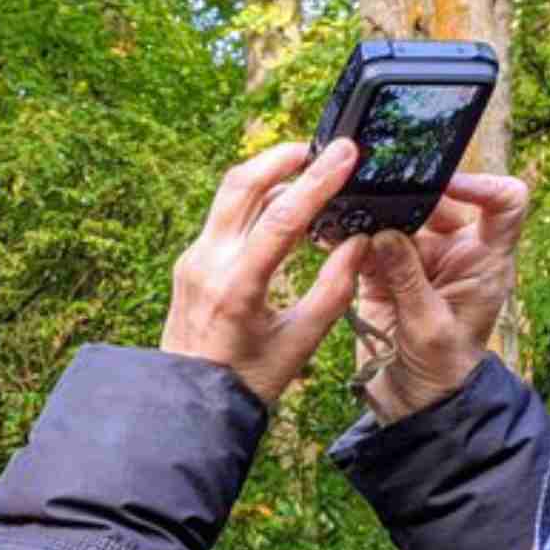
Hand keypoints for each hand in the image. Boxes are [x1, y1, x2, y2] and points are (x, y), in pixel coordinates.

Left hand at [161, 139, 368, 404]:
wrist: (189, 401)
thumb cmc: (249, 380)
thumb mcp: (301, 342)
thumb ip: (334, 289)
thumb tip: (359, 243)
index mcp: (237, 286)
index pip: (282, 216)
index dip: (319, 180)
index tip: (345, 153)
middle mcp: (208, 263)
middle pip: (243, 184)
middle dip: (283, 157)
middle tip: (321, 148)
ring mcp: (193, 258)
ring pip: (229, 195)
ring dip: (268, 175)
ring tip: (307, 171)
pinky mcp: (191, 261)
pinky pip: (224, 216)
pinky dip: (256, 202)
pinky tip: (283, 208)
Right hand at [354, 173, 529, 422]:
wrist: (415, 400)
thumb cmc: (441, 369)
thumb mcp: (429, 327)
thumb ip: (409, 278)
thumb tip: (384, 233)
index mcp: (485, 260)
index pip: (505, 204)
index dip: (484, 185)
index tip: (448, 186)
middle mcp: (456, 250)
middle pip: (439, 201)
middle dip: (408, 198)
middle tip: (375, 197)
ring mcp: (420, 256)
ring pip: (398, 215)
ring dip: (373, 214)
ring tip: (347, 211)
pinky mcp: (386, 267)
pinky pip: (368, 240)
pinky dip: (350, 236)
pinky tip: (329, 232)